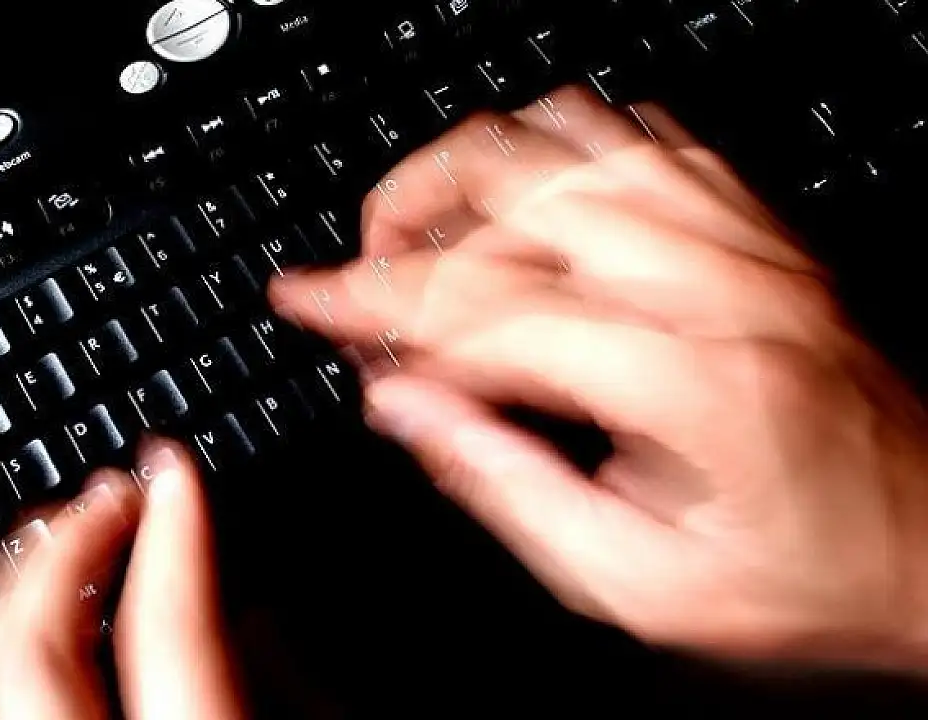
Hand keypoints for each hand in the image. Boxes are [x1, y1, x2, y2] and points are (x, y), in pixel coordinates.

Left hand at [0, 441, 245, 718]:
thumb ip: (270, 688)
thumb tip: (254, 616)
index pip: (164, 631)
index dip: (173, 536)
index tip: (173, 472)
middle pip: (37, 639)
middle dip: (70, 544)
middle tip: (113, 494)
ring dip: (10, 589)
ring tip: (55, 546)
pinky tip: (0, 628)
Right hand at [273, 86, 927, 672]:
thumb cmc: (809, 576)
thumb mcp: (638, 582)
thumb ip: (505, 486)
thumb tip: (404, 408)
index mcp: (684, 378)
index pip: (480, 304)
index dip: (368, 300)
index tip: (303, 300)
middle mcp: (716, 283)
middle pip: (514, 179)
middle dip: (404, 211)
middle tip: (362, 269)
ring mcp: (743, 241)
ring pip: (570, 132)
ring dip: (472, 166)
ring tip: (427, 223)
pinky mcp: (759, 226)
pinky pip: (642, 133)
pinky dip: (559, 147)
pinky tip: (530, 197)